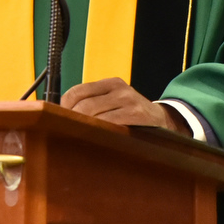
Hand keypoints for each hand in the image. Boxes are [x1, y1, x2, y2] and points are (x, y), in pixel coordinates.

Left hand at [59, 77, 186, 130]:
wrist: (164, 121)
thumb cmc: (131, 114)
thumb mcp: (115, 101)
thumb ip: (94, 103)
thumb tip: (60, 114)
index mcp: (111, 83)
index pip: (77, 91)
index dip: (64, 107)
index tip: (59, 120)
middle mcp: (120, 89)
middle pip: (83, 105)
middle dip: (71, 120)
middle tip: (66, 133)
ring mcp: (129, 101)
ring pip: (94, 116)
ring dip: (83, 129)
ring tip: (78, 138)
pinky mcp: (137, 115)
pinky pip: (110, 125)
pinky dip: (99, 133)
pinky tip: (96, 139)